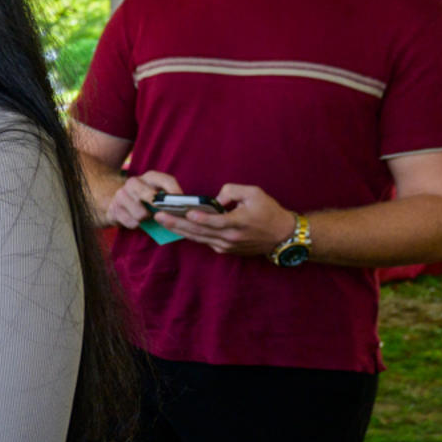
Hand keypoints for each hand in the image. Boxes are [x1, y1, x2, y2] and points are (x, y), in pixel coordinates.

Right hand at [104, 170, 180, 230]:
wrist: (116, 202)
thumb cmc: (144, 201)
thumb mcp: (156, 194)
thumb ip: (168, 199)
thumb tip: (184, 210)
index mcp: (149, 177)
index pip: (166, 181)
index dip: (176, 192)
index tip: (184, 205)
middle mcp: (134, 183)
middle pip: (151, 197)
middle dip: (160, 209)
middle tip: (165, 216)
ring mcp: (121, 195)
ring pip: (141, 214)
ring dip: (146, 219)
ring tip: (146, 217)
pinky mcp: (113, 209)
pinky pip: (131, 222)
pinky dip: (136, 225)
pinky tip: (135, 221)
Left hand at [167, 183, 297, 256]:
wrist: (282, 236)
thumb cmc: (269, 212)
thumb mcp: (254, 194)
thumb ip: (232, 191)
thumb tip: (215, 199)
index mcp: (238, 223)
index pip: (215, 222)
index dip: (200, 218)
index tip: (187, 213)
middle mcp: (230, 237)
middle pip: (199, 231)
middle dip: (177, 223)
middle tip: (159, 216)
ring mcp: (226, 246)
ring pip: (198, 238)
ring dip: (179, 229)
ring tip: (162, 221)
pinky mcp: (225, 250)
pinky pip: (204, 241)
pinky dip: (191, 234)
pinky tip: (177, 227)